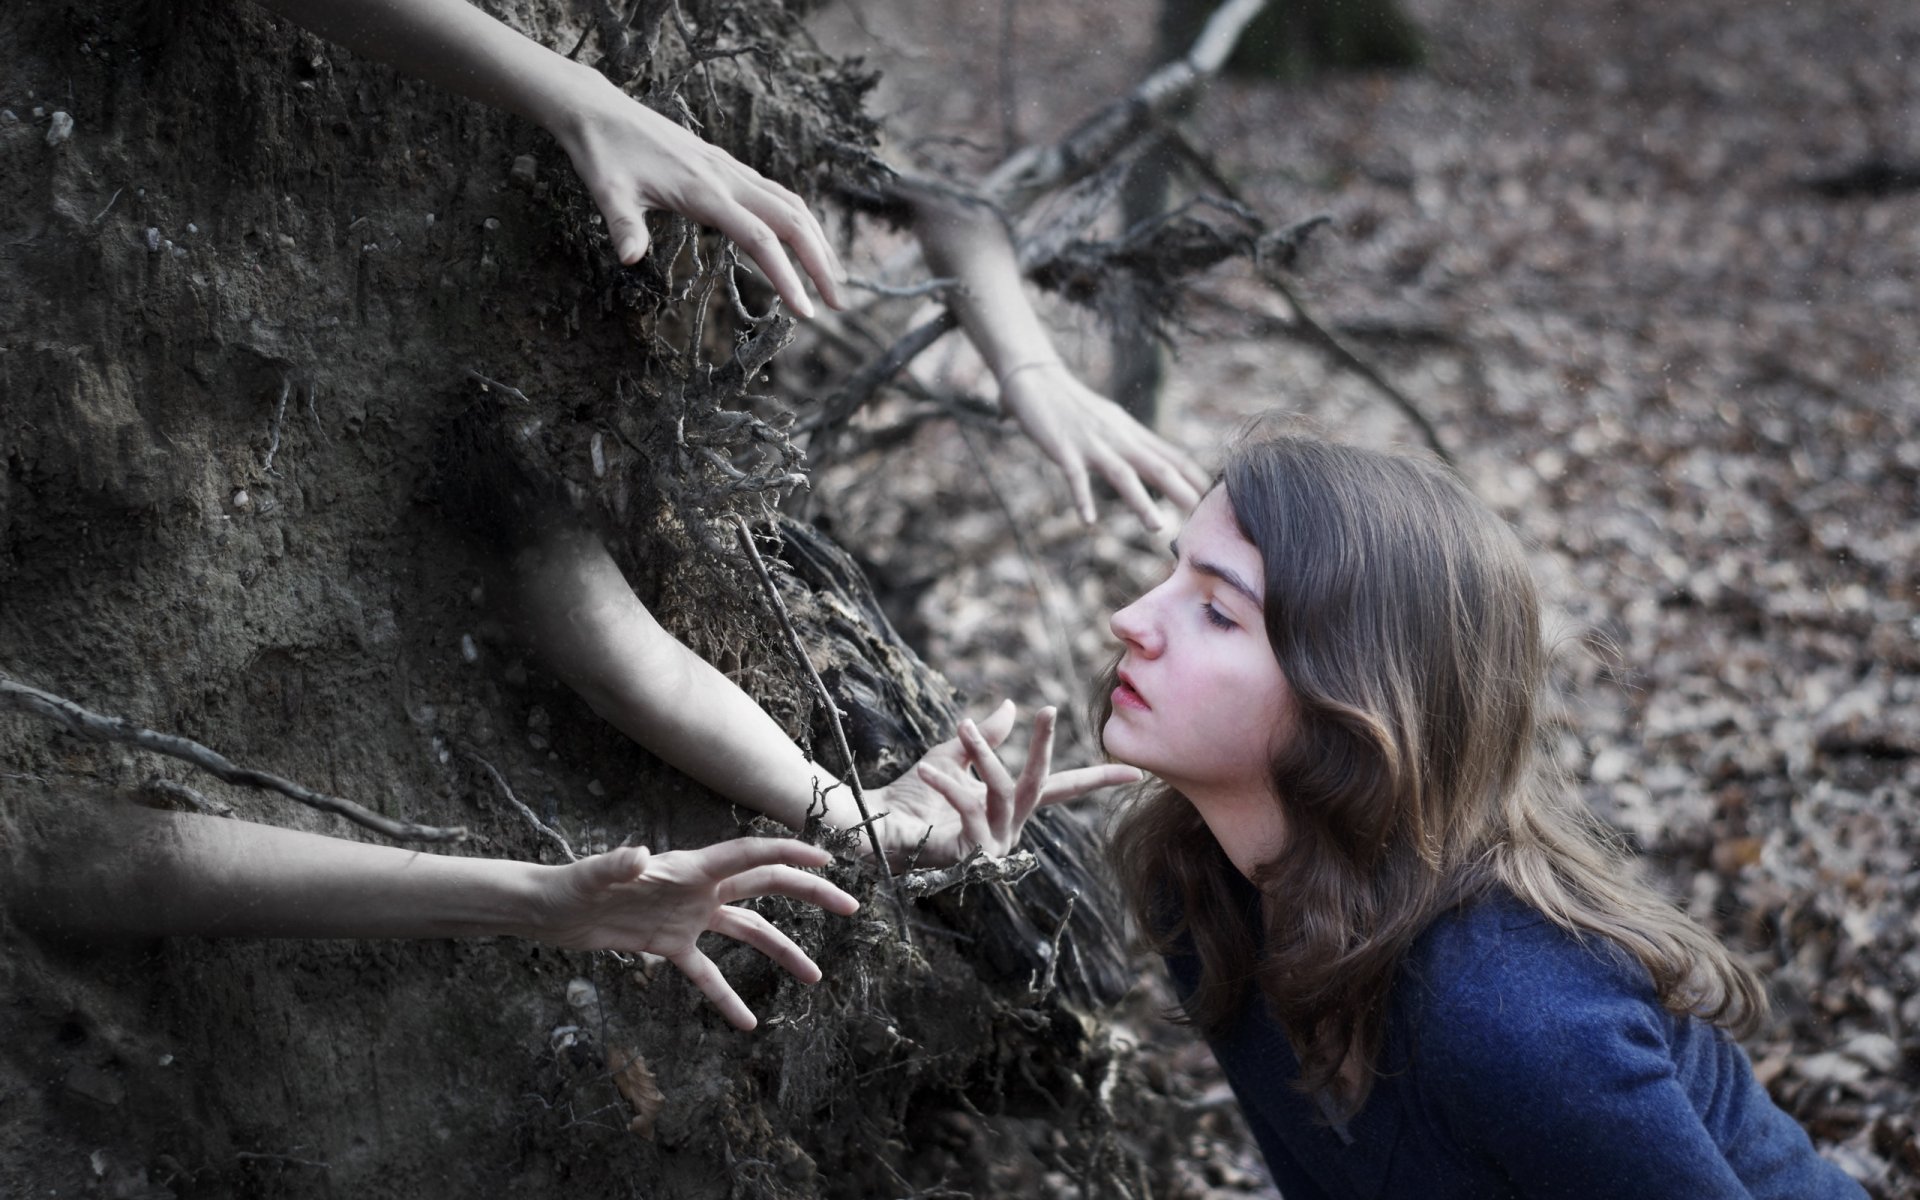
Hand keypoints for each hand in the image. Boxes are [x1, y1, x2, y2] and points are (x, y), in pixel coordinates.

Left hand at [529, 838, 857, 1030]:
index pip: (750, 856)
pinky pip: (707, 974)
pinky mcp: (670, 945)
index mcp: (691, 867)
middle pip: (766, 887)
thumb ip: (616, 865)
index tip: (828, 862)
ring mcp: (689, 918)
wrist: (551, 911)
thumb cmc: (571, 885)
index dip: (790, 856)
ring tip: (815, 978)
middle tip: (849, 906)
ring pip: (749, 932)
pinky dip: (726, 997)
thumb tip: (637, 855)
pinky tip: (748, 1022)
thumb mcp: (593, 876)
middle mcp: (699, 889)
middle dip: (809, 894)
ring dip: (783, 951)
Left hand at [552, 83, 844, 318]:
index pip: (758, 238)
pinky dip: (799, 221)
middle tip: (838, 305)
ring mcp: (730, 170)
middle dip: (820, 263)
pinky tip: (803, 241)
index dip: (786, 275)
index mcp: (703, 189)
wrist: (600, 111)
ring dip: (817, 241)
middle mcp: (726, 178)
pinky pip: (776, 194)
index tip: (804, 312)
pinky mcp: (726, 167)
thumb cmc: (603, 153)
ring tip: (831, 279)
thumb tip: (629, 258)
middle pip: (791, 220)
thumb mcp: (606, 190)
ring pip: (791, 204)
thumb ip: (623, 224)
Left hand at [865, 701, 1140, 867]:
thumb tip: (1011, 705)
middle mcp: (1008, 827)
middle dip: (1045, 747)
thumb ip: (983, 738)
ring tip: (964, 726)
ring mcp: (991, 845)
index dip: (1097, 778)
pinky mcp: (968, 856)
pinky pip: (967, 812)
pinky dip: (949, 784)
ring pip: (1002, 792)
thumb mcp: (951, 757)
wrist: (874, 827)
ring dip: (983, 756)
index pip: (1060, 787)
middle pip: (1041, 785)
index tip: (1136, 772)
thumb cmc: (911, 797)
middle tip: (1049, 709)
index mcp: (1009, 807)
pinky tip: (929, 767)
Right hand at [996, 361, 1210, 529]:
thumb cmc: (1072, 402)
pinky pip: (1076, 478)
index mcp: (1130, 432)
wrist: (1037, 378)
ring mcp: (1091, 444)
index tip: (1213, 495)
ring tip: (1157, 526)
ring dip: (1140, 502)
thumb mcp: (1110, 420)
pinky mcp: (1063, 449)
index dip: (1192, 475)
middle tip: (1201, 514)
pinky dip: (1083, 499)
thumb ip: (1129, 440)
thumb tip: (1151, 457)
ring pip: (1122, 475)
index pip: (1170, 455)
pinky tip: (1088, 520)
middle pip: (1155, 466)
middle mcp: (1117, 438)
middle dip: (1179, 490)